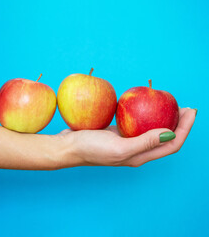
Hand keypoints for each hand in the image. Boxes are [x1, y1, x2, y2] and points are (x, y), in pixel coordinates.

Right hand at [57, 108, 196, 166]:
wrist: (70, 146)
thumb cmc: (91, 148)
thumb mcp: (119, 148)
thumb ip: (145, 143)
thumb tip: (171, 134)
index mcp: (140, 156)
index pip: (171, 144)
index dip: (184, 129)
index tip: (191, 111)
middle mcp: (137, 150)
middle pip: (165, 137)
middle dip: (179, 123)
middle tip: (185, 107)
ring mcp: (128, 140)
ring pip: (152, 129)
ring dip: (164, 118)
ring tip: (170, 105)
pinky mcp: (119, 132)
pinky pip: (137, 123)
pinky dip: (146, 114)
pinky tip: (145, 106)